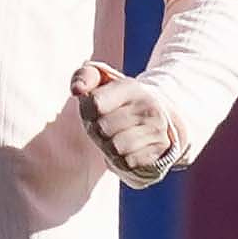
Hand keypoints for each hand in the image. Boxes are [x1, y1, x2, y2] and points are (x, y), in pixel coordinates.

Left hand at [72, 62, 183, 183]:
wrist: (155, 115)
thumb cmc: (116, 100)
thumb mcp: (100, 82)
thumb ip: (84, 76)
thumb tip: (77, 90)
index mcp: (131, 87)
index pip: (95, 103)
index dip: (88, 111)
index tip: (96, 108)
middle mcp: (149, 106)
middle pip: (102, 129)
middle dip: (97, 130)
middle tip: (107, 125)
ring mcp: (157, 128)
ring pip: (115, 147)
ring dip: (108, 146)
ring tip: (116, 136)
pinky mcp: (160, 148)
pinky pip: (127, 162)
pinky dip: (121, 159)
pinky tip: (128, 148)